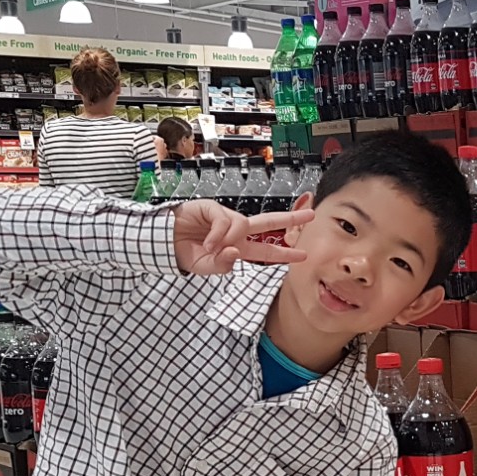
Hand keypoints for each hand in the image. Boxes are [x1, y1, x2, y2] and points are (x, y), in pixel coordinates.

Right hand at [172, 200, 312, 274]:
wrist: (164, 242)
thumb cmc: (186, 253)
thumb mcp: (206, 267)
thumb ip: (222, 265)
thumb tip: (236, 252)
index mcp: (238, 247)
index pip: (266, 251)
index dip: (285, 254)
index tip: (304, 255)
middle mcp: (236, 231)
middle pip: (269, 222)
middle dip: (290, 219)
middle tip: (311, 215)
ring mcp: (225, 218)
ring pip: (242, 224)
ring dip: (228, 239)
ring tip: (210, 248)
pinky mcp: (212, 208)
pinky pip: (224, 220)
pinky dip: (217, 234)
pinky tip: (207, 242)